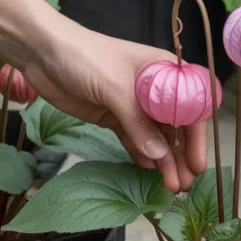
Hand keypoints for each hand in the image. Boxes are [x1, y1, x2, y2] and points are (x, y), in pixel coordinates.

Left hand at [22, 21, 207, 193]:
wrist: (42, 52)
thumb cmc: (85, 57)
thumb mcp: (115, 86)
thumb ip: (137, 121)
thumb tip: (158, 155)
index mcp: (163, 71)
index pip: (190, 107)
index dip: (197, 136)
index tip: (198, 163)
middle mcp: (153, 90)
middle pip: (175, 127)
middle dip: (181, 156)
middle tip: (184, 185)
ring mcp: (132, 105)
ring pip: (155, 138)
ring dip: (163, 162)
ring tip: (170, 188)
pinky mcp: (113, 117)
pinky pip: (133, 141)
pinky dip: (142, 157)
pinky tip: (150, 174)